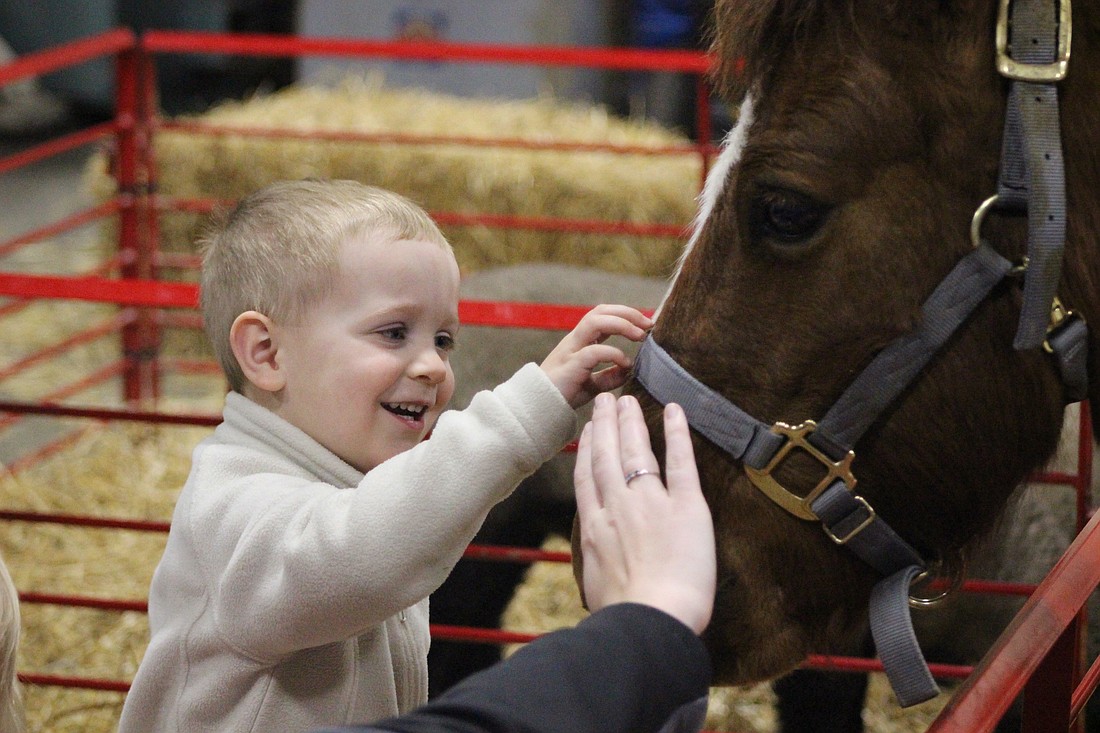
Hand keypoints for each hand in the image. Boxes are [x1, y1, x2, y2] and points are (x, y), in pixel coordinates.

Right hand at [539, 305, 651, 408]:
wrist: (537, 408)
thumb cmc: (562, 395)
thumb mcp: (591, 384)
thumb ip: (608, 376)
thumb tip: (629, 370)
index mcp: (579, 341)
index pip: (602, 315)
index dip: (625, 314)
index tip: (646, 323)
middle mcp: (574, 340)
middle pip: (600, 311)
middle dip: (627, 313)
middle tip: (648, 324)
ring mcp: (571, 350)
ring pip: (595, 322)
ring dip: (621, 324)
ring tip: (640, 336)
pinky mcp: (570, 365)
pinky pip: (594, 351)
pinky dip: (614, 354)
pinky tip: (625, 364)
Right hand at [573, 393, 714, 634]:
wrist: (649, 618)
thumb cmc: (622, 615)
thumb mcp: (596, 585)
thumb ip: (598, 564)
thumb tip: (600, 566)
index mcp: (594, 528)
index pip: (588, 478)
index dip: (587, 450)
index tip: (588, 431)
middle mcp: (617, 507)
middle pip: (607, 456)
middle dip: (606, 425)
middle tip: (606, 400)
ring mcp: (650, 503)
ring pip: (636, 452)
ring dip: (632, 422)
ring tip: (629, 400)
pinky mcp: (686, 507)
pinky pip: (681, 462)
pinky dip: (678, 434)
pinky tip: (676, 411)